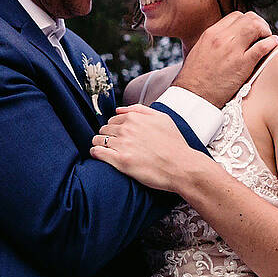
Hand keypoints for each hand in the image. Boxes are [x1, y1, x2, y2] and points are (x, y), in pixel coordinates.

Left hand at [89, 104, 203, 192]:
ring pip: (97, 140)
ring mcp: (122, 144)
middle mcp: (126, 129)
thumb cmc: (174, 144)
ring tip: (106, 151)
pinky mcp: (121, 161)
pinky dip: (95, 153)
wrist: (182, 167)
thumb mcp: (162, 118)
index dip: (114, 129)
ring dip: (99, 144)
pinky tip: (99, 155)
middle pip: (104, 129)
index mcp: (134, 118)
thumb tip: (118, 109)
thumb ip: (139, 109)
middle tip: (114, 145)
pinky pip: (97, 152)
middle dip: (106, 136)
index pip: (113, 120)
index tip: (118, 137)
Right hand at [172, 12, 277, 106]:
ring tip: (267, 39)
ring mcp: (233, 50)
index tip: (251, 31)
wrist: (192, 95)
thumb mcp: (200, 50)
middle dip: (259, 24)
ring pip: (256, 27)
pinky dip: (271, 43)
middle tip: (262, 34)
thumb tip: (229, 38)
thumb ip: (214, 41)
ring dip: (265, 31)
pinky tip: (273, 44)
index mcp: (211, 33)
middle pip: (249, 18)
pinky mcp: (242, 64)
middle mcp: (222, 38)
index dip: (247, 21)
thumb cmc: (194, 78)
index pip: (236, 16)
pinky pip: (262, 46)